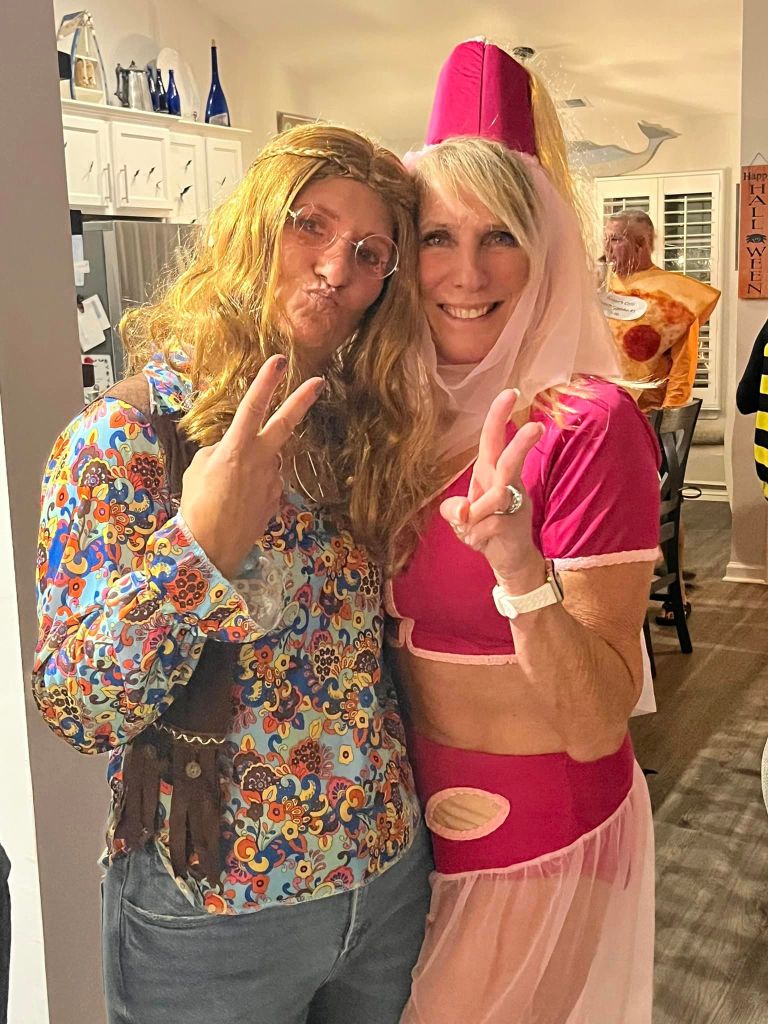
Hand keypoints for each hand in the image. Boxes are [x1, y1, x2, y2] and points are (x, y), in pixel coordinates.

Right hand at [180, 355, 324, 578]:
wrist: (211, 547)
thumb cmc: (197, 506)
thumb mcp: (199, 469)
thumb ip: (219, 452)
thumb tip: (232, 451)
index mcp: (237, 448)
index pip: (253, 407)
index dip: (266, 383)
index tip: (280, 361)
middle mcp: (261, 460)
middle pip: (285, 424)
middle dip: (302, 400)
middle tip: (319, 382)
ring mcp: (273, 480)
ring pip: (270, 459)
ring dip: (256, 463)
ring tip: (230, 488)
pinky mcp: (277, 499)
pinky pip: (268, 482)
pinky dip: (256, 485)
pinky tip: (239, 501)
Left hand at [440, 389, 544, 586]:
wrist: (509, 560)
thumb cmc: (486, 530)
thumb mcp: (461, 519)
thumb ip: (455, 510)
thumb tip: (463, 510)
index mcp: (489, 473)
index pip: (493, 440)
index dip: (498, 417)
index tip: (510, 392)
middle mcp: (504, 483)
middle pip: (510, 459)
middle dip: (520, 443)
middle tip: (536, 427)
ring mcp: (513, 503)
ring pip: (496, 496)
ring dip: (477, 513)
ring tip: (471, 526)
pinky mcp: (515, 524)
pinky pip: (489, 525)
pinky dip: (477, 537)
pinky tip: (483, 542)